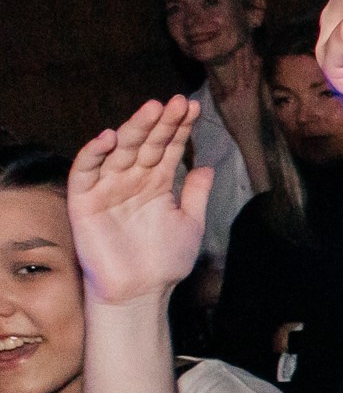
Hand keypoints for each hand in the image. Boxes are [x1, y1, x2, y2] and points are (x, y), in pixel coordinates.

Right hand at [68, 100, 209, 306]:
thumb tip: (206, 165)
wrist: (141, 292)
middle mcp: (131, 180)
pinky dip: (94, 154)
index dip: (179, 128)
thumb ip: (196, 194)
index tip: (193, 107)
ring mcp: (108, 188)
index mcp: (156, 183)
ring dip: (134, 129)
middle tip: (176, 101)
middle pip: (147, 144)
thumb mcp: (189, 223)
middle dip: (161, 122)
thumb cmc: (164, 261)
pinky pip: (85, 173)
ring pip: (119, 152)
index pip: (168, 148)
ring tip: (152, 109)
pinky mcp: (85, 201)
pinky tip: (109, 137)